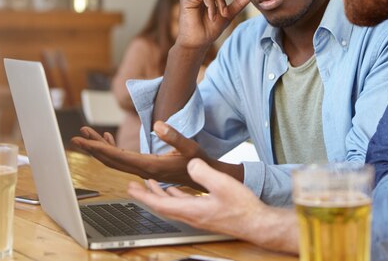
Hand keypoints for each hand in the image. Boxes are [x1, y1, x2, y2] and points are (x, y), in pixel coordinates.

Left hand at [71, 126, 202, 188]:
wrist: (207, 178)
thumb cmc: (200, 162)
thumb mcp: (190, 147)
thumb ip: (174, 137)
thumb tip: (157, 125)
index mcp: (150, 166)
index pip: (117, 157)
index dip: (98, 148)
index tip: (83, 141)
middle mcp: (143, 170)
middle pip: (111, 160)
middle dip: (92, 148)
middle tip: (75, 138)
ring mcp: (144, 170)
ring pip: (115, 160)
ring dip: (100, 147)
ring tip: (86, 134)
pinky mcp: (147, 167)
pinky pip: (124, 159)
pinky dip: (112, 148)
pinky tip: (107, 139)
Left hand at [127, 158, 298, 253]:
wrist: (256, 223)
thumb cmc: (242, 207)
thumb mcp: (222, 184)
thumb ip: (202, 173)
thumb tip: (189, 164)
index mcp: (191, 210)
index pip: (159, 204)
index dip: (143, 196)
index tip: (130, 188)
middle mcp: (191, 216)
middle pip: (162, 206)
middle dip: (146, 195)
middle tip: (133, 187)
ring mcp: (198, 216)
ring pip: (172, 205)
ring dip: (159, 195)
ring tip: (150, 186)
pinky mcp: (206, 214)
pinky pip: (183, 205)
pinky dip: (174, 196)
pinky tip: (175, 190)